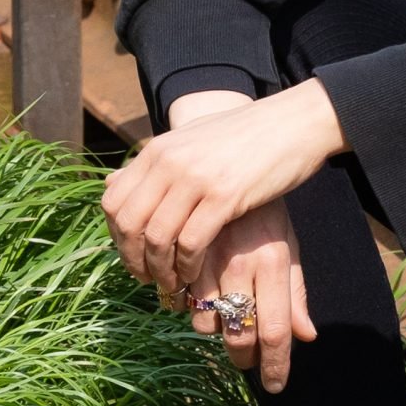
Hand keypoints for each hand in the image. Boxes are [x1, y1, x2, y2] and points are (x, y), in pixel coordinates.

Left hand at [101, 78, 349, 302]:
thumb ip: (158, 163)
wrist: (292, 121)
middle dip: (134, 260)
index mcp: (158, 150)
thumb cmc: (245, 135)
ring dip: (161, 270)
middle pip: (130, 224)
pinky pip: (191, 243)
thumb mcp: (192, 140)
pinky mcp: (225, 195)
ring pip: (157, 238)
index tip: (133, 256)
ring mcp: (196, 178)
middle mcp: (170, 162)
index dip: (117, 237)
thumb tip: (117, 183)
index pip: (113, 201)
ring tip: (173, 283)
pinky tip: (195, 273)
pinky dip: (187, 266)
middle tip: (148, 279)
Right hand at [186, 201, 318, 391]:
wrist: (230, 162)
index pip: (276, 329)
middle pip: (240, 334)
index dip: (275, 365)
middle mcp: (241, 263)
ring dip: (216, 331)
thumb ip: (295, 291)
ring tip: (225, 321)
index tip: (274, 385)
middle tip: (247, 360)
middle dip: (244, 357)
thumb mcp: (287, 244)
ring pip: (206, 323)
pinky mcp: (180, 252)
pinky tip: (200, 299)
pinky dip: (190, 310)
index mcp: (274, 260)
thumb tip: (307, 337)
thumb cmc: (265, 210)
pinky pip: (181, 300)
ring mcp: (208, 258)